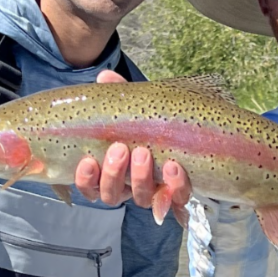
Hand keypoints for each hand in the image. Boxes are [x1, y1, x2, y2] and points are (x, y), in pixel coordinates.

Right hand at [73, 70, 192, 223]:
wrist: (191, 132)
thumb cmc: (152, 124)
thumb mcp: (135, 108)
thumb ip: (119, 95)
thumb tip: (104, 77)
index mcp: (111, 171)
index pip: (90, 186)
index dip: (85, 180)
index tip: (87, 161)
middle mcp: (129, 187)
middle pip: (112, 195)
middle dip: (113, 174)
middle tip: (120, 149)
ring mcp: (154, 192)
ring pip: (140, 199)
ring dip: (140, 178)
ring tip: (144, 152)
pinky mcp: (178, 194)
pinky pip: (175, 198)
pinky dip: (174, 186)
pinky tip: (174, 167)